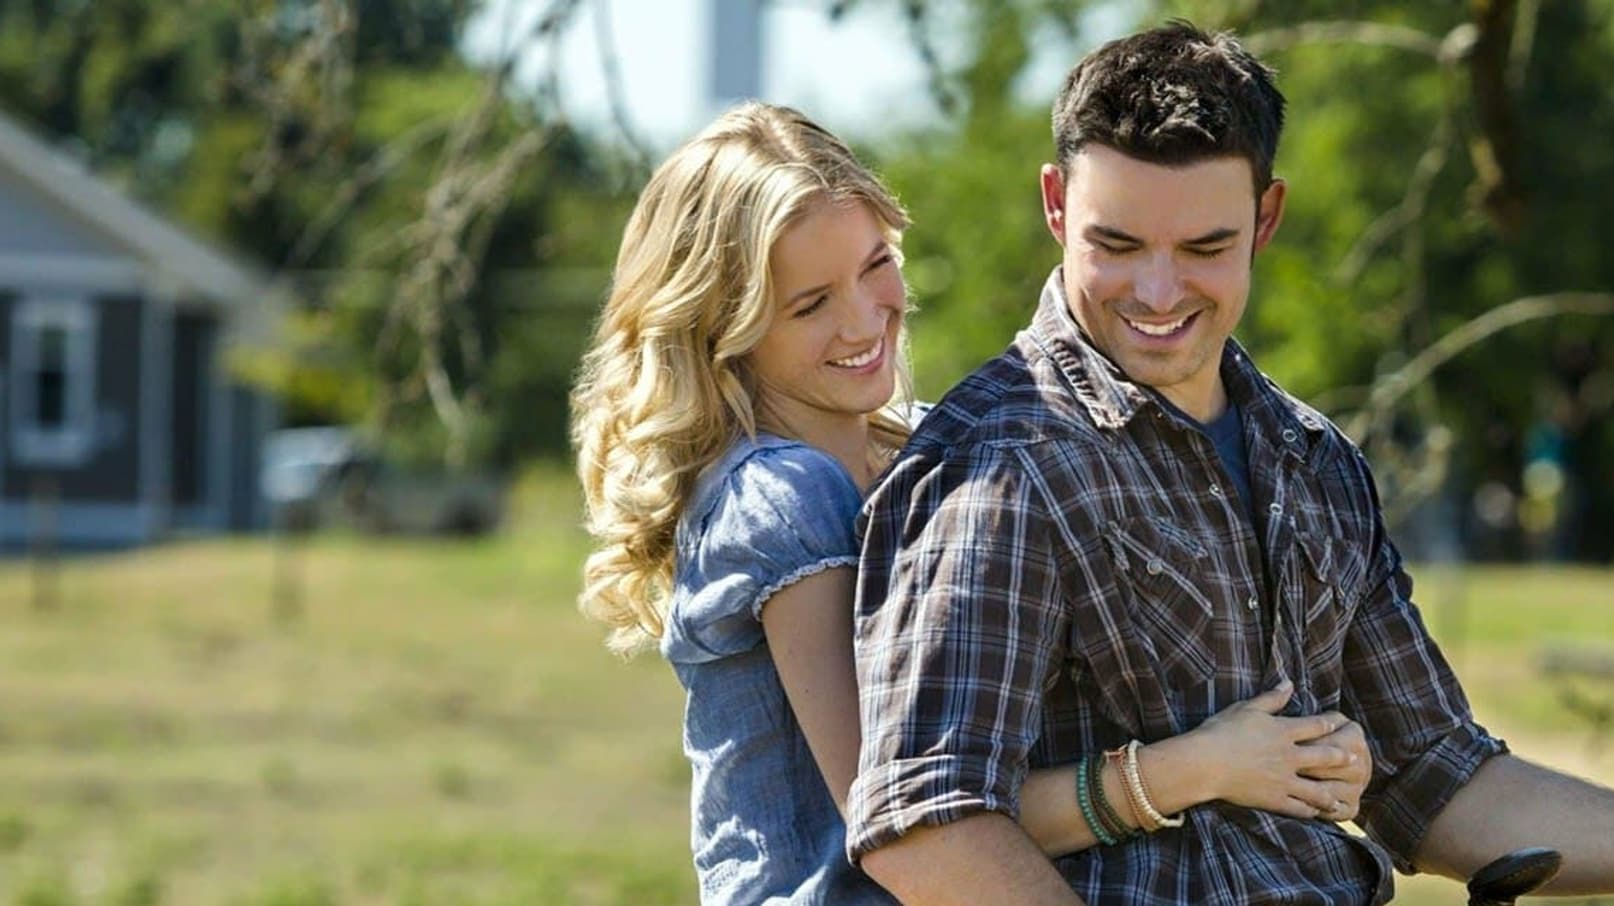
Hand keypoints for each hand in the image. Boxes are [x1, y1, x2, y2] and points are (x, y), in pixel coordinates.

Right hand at [1183, 680, 1360, 819]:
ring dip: (1331, 791)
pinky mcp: (1274, 800)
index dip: (1330, 725)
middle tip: (1354, 760)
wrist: (1204, 763)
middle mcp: (1289, 756)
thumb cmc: (1221, 731)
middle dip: (1341, 758)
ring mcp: (1284, 780)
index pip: (1316, 726)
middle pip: (1325, 757)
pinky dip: (1311, 810)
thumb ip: (1271, 697)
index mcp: (1283, 731)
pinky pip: (1299, 808)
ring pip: (1317, 789)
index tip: (1340, 725)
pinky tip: (1316, 811)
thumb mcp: (1246, 709)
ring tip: (1340, 795)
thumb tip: (1289, 682)